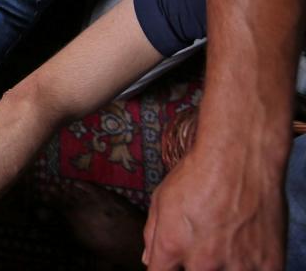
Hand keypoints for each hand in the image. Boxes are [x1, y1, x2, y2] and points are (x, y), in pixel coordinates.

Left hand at [143, 144, 285, 269]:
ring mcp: (238, 266)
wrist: (240, 158)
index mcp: (172, 246)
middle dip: (195, 265)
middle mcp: (204, 262)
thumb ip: (152, 233)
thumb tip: (149, 258)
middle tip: (203, 244)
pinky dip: (250, 265)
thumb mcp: (162, 198)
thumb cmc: (200, 172)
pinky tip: (246, 246)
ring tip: (226, 243)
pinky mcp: (268, 265)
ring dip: (224, 267)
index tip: (172, 261)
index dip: (166, 267)